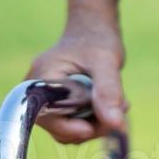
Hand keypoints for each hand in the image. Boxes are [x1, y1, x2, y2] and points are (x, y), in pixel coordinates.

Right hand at [28, 18, 128, 143]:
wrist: (93, 29)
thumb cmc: (96, 39)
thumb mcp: (106, 61)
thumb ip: (109, 91)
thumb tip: (116, 124)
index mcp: (39, 80)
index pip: (47, 117)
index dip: (70, 128)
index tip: (93, 128)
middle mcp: (36, 94)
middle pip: (60, 128)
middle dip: (92, 125)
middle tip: (122, 110)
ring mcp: (46, 101)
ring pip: (69, 129)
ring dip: (97, 123)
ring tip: (121, 103)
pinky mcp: (58, 104)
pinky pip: (74, 122)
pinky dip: (94, 119)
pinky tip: (111, 104)